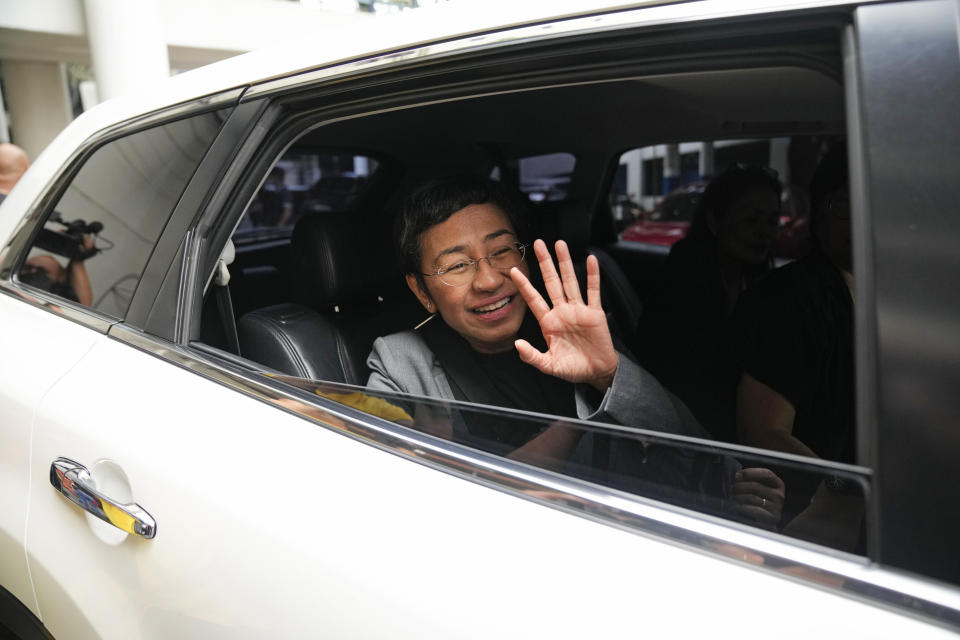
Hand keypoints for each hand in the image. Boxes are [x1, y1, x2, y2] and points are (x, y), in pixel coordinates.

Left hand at [510, 239, 617, 390]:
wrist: (596, 372)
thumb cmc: (572, 369)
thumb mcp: (549, 365)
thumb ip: (532, 356)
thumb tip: (517, 345)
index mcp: (548, 323)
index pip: (533, 299)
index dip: (524, 285)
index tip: (514, 270)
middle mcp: (562, 312)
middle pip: (551, 282)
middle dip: (545, 263)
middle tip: (538, 244)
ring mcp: (578, 310)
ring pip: (570, 281)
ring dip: (565, 263)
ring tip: (560, 244)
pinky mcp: (594, 313)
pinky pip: (593, 291)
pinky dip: (592, 276)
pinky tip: (590, 260)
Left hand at [732, 467, 784, 527]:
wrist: (765, 524)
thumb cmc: (760, 503)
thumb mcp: (761, 489)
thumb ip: (753, 479)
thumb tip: (737, 475)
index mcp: (778, 485)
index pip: (766, 474)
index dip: (750, 472)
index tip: (738, 474)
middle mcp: (779, 495)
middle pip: (755, 485)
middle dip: (739, 486)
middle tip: (731, 489)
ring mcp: (776, 507)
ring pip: (751, 497)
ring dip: (738, 497)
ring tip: (732, 498)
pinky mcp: (771, 518)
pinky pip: (753, 510)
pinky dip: (743, 507)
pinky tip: (738, 506)